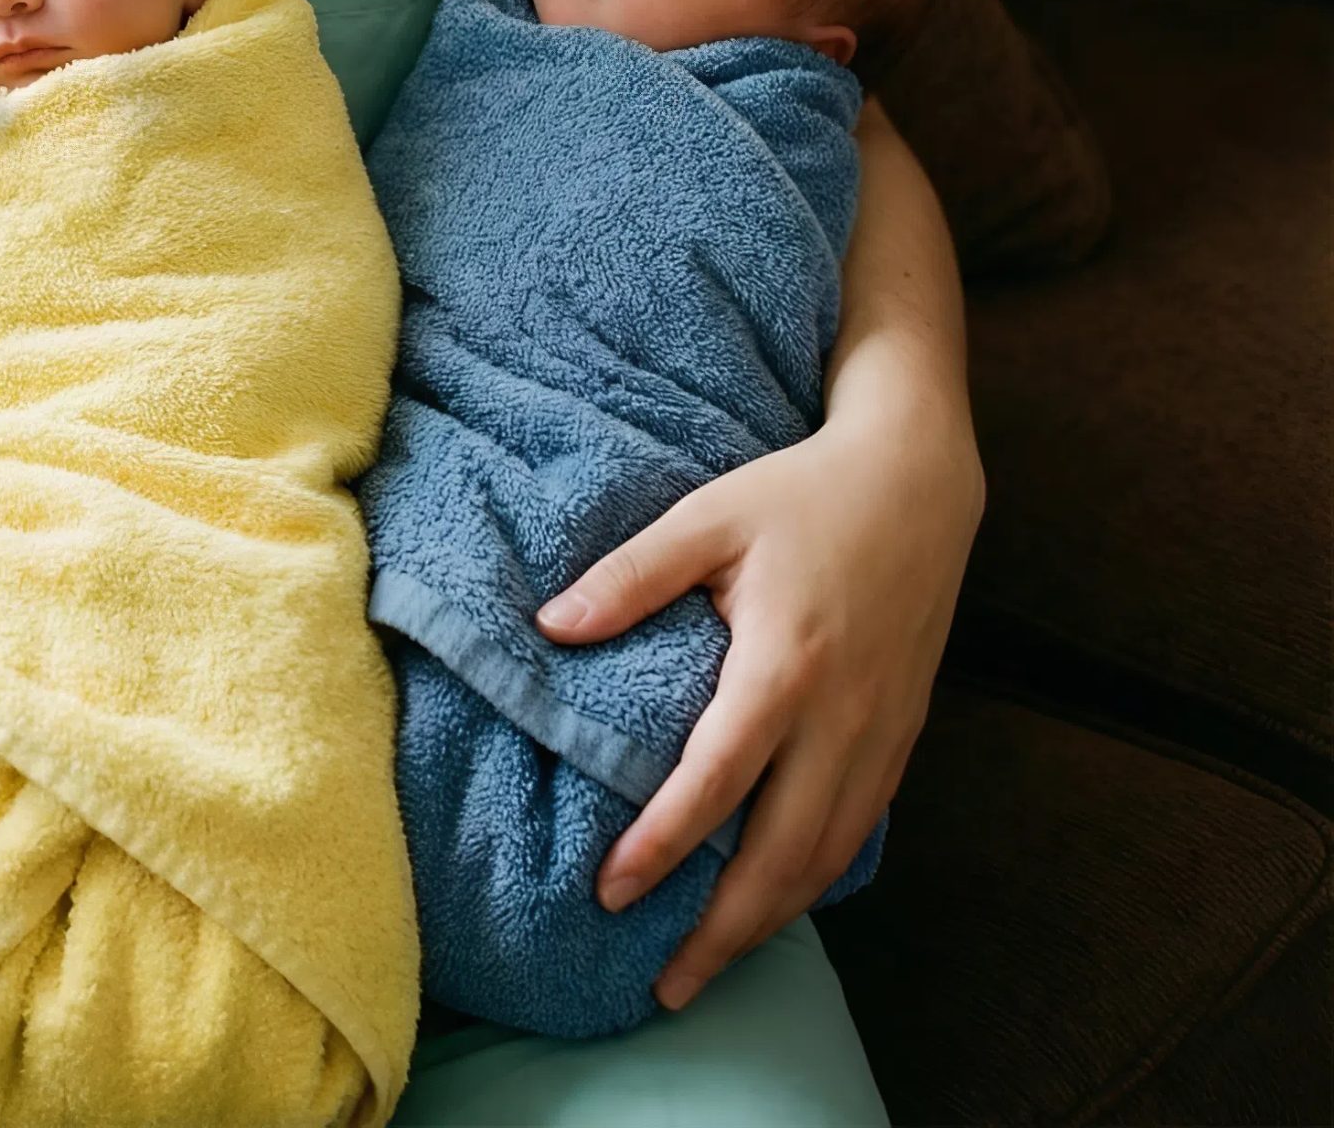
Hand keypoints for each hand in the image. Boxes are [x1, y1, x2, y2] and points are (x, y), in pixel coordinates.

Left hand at [536, 411, 981, 1010]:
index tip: (611, 890)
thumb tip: (551, 627)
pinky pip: (857, 833)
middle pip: (783, 853)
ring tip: (711, 966)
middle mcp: (841, 718)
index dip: (664, 843)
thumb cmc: (800, 495)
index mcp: (785, 664)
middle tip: (664, 985)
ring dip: (771, 922)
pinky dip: (813, 881)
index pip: (718, 780)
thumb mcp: (706, 516)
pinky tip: (774, 903)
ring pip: (827, 858)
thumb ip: (630, 576)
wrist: (917, 483)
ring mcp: (881, 735)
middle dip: (724, 930)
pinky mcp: (902, 740)